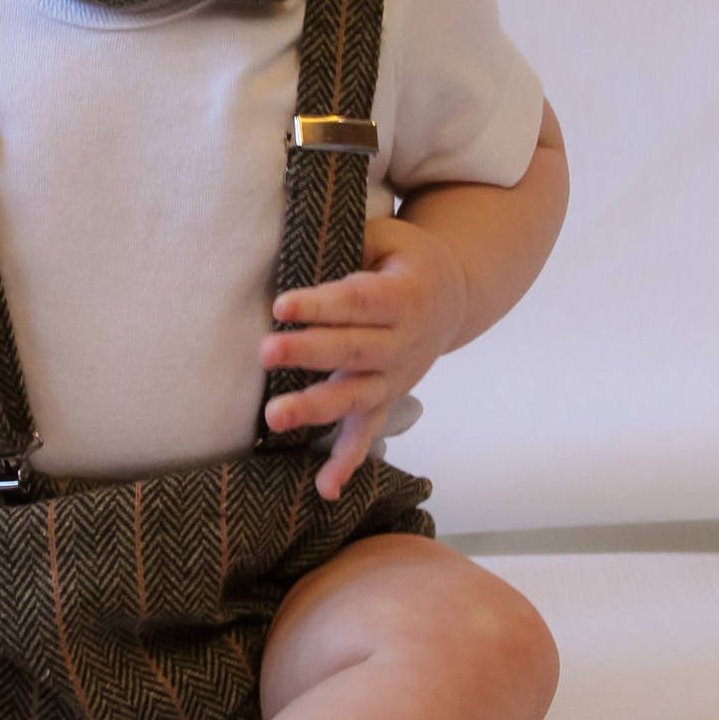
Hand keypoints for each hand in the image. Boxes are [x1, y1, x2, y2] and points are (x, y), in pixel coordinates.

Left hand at [259, 216, 468, 502]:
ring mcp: (394, 378)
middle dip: (309, 352)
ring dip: (315, 409)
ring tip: (275, 416)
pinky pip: (366, 434)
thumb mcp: (387, 237)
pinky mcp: (384, 401)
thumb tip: (296, 231)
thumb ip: (351, 241)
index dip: (321, 304)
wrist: (453, 299)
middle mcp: (402, 342)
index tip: (281, 304)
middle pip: (352, 350)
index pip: (359, 301)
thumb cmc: (404, 261)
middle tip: (266, 352)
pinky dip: (347, 461)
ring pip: (354, 396)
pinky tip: (325, 488)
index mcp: (403, 296)